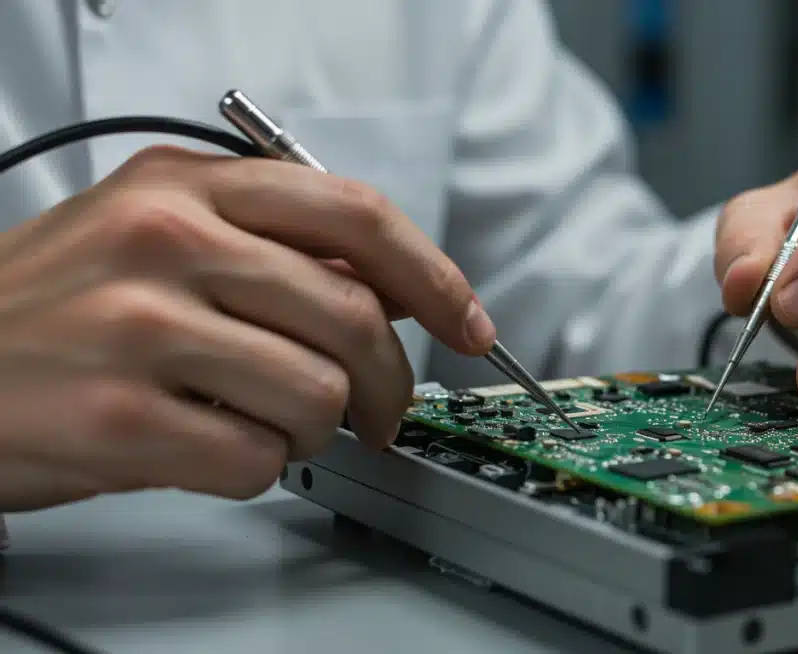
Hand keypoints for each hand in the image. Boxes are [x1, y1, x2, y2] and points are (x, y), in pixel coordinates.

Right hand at [0, 145, 495, 510]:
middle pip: (354, 316)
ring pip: (319, 395)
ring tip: (266, 424)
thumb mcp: (159, 234)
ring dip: (316, 430)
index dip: (435, 276)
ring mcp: (140, 327)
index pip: (357, 214)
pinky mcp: (121, 419)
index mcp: (187, 185)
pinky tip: (213, 448)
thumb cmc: (57, 305)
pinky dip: (259, 468)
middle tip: (380, 412)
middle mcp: (166, 240)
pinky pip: (260, 458)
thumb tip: (397, 288)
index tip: (469, 323)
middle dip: (390, 382)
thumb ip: (277, 247)